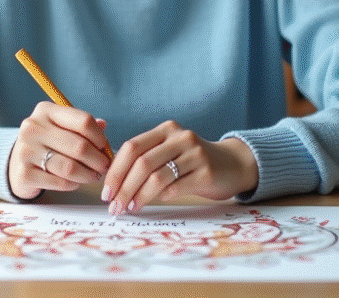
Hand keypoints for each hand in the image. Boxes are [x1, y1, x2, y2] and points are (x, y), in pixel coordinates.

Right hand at [8, 101, 113, 199]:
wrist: (15, 164)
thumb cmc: (45, 144)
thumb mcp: (60, 127)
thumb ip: (80, 126)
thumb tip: (103, 126)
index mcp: (45, 111)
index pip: (83, 121)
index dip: (100, 137)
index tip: (104, 147)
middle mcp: (33, 128)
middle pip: (79, 146)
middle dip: (98, 160)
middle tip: (104, 167)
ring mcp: (26, 151)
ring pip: (70, 167)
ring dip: (88, 175)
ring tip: (94, 176)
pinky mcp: (24, 174)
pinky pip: (60, 182)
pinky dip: (73, 184)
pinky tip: (76, 182)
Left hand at [100, 120, 257, 214]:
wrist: (232, 165)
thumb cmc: (191, 163)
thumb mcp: (169, 152)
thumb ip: (145, 159)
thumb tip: (112, 182)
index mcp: (166, 129)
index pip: (132, 147)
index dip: (115, 171)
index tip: (106, 192)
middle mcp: (180, 137)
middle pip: (142, 163)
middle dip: (124, 187)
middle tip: (114, 206)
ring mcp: (195, 153)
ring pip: (157, 177)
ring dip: (139, 196)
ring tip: (129, 208)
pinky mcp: (207, 171)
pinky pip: (176, 187)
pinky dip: (161, 197)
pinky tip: (154, 203)